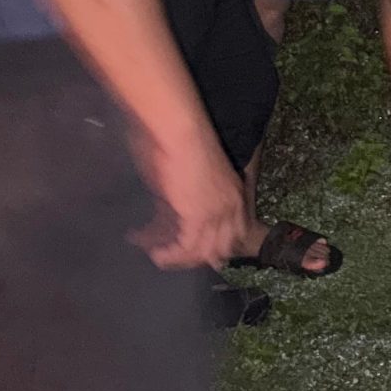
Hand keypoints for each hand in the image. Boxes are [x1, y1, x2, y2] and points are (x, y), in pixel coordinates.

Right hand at [130, 122, 246, 268]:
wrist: (180, 132)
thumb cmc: (181, 144)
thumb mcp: (190, 178)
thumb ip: (186, 200)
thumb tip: (170, 214)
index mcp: (235, 195)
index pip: (231, 234)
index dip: (211, 247)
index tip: (190, 252)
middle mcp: (232, 207)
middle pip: (219, 248)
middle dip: (194, 257)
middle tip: (171, 258)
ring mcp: (218, 214)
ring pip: (202, 252)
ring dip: (178, 258)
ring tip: (157, 256)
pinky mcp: (199, 217)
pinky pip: (186, 248)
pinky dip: (169, 255)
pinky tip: (155, 254)